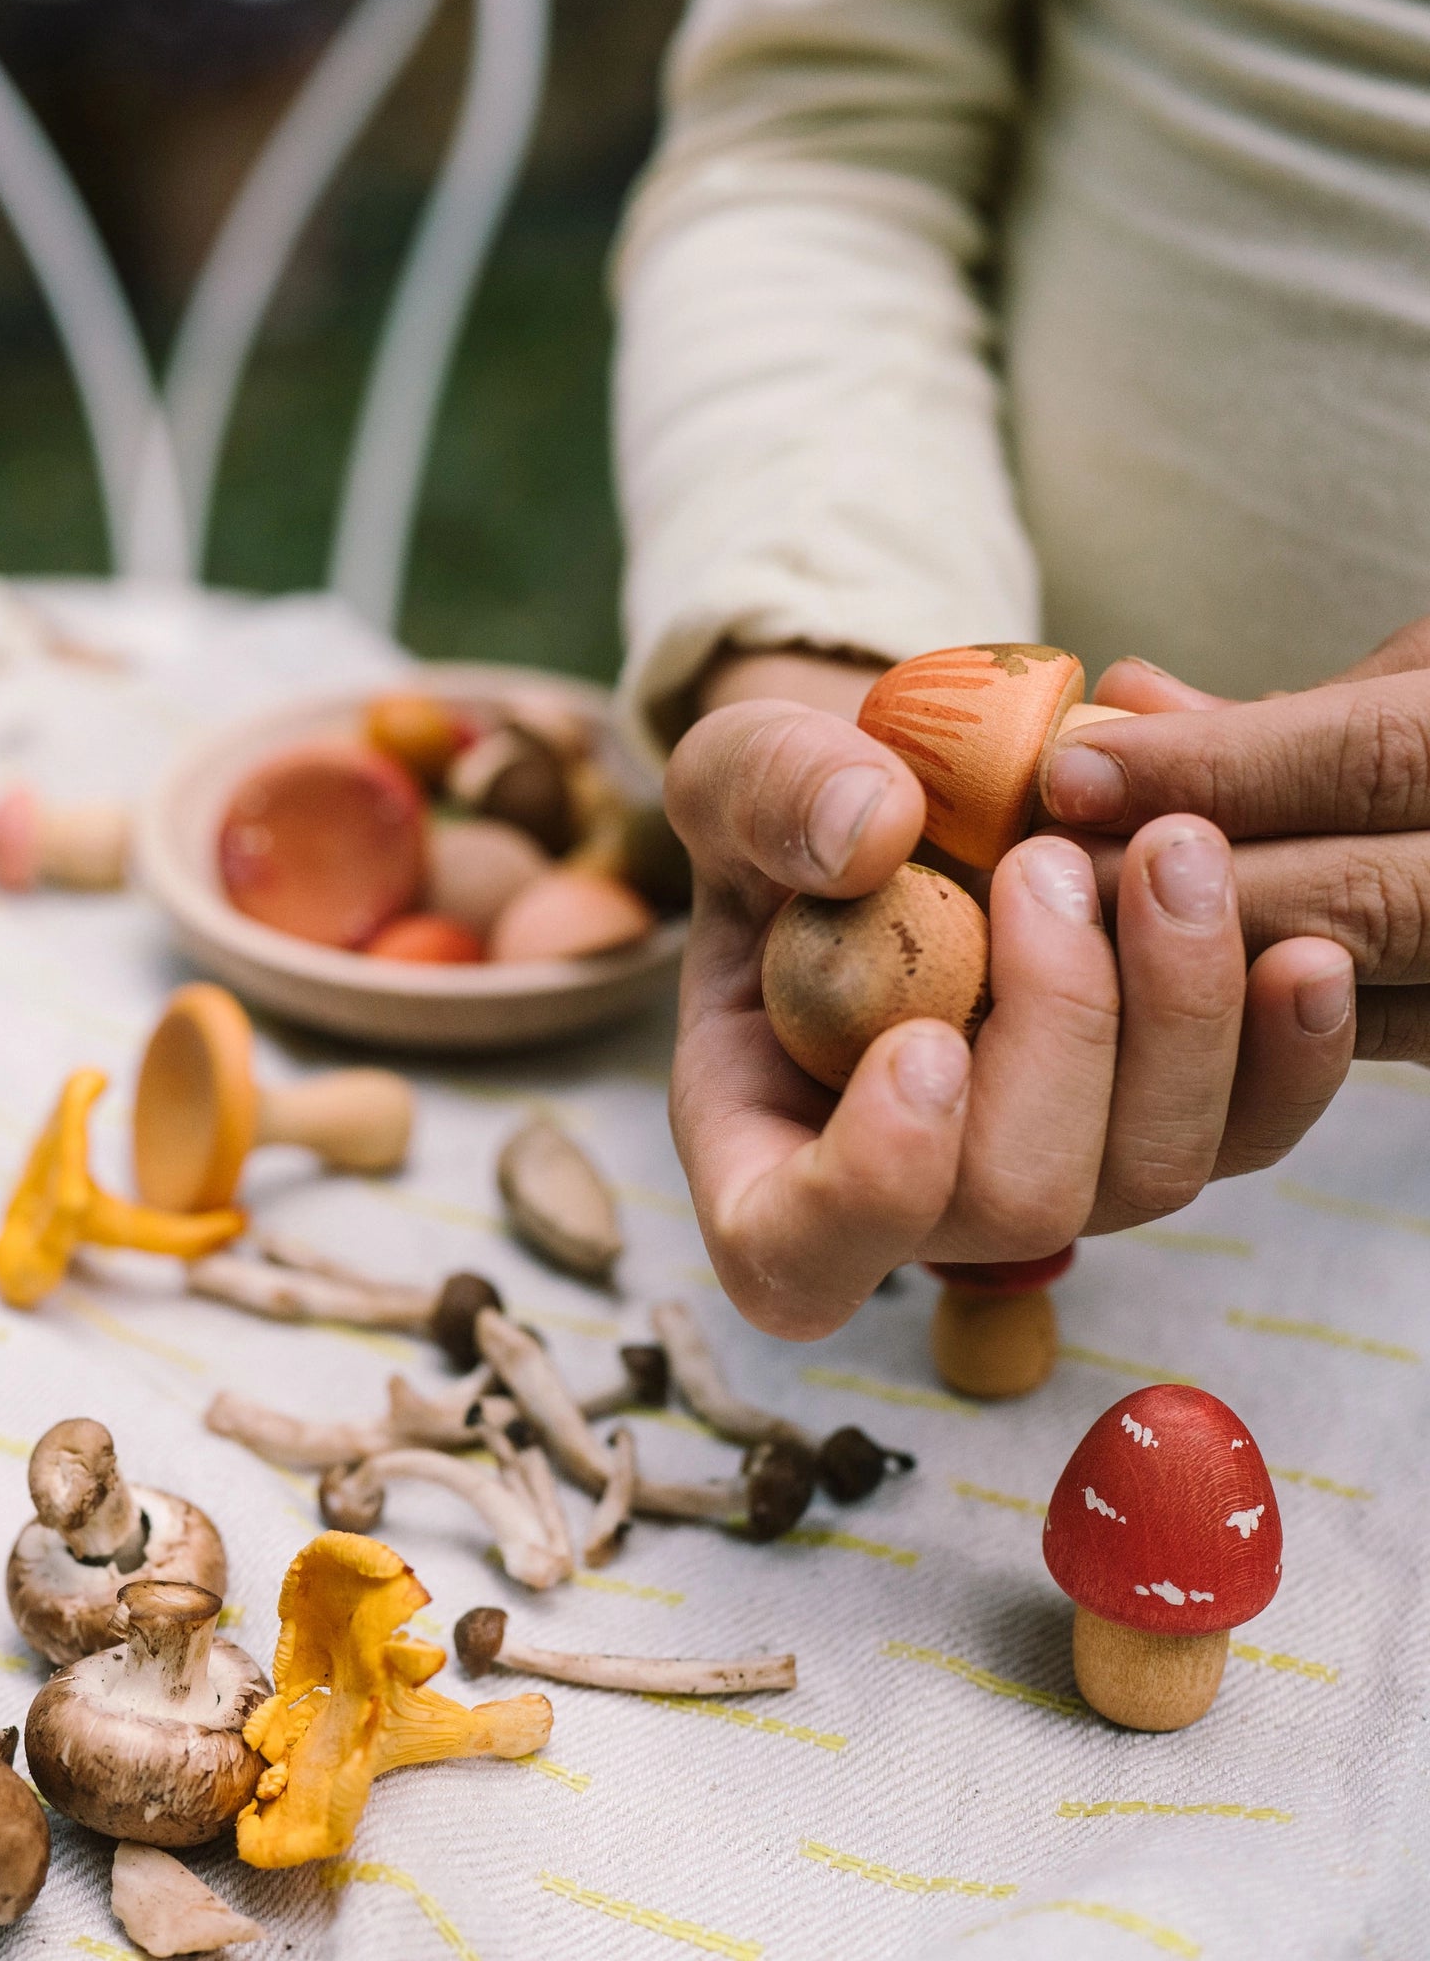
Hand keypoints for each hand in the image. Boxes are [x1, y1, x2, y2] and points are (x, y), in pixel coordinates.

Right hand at [665, 658, 1354, 1339]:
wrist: (899, 802)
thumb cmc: (787, 820)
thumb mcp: (730, 774)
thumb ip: (764, 793)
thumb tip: (873, 833)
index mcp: (766, 1152)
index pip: (795, 1252)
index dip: (870, 1185)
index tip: (923, 1045)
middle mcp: (914, 1201)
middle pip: (1015, 1205)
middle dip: (1059, 1033)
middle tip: (1048, 861)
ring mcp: (1047, 1174)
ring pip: (1148, 1173)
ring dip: (1180, 1014)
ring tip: (1170, 849)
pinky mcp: (1153, 1124)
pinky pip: (1245, 1135)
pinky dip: (1283, 1050)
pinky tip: (1297, 950)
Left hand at [1043, 619, 1429, 1059]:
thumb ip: (1308, 710)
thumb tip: (1127, 694)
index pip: (1370, 755)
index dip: (1212, 766)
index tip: (1069, 770)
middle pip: (1358, 896)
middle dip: (1182, 887)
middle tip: (1037, 868)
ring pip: (1353, 997)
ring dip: (1194, 971)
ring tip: (1065, 932)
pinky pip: (1375, 1043)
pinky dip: (1253, 1023)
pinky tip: (1143, 993)